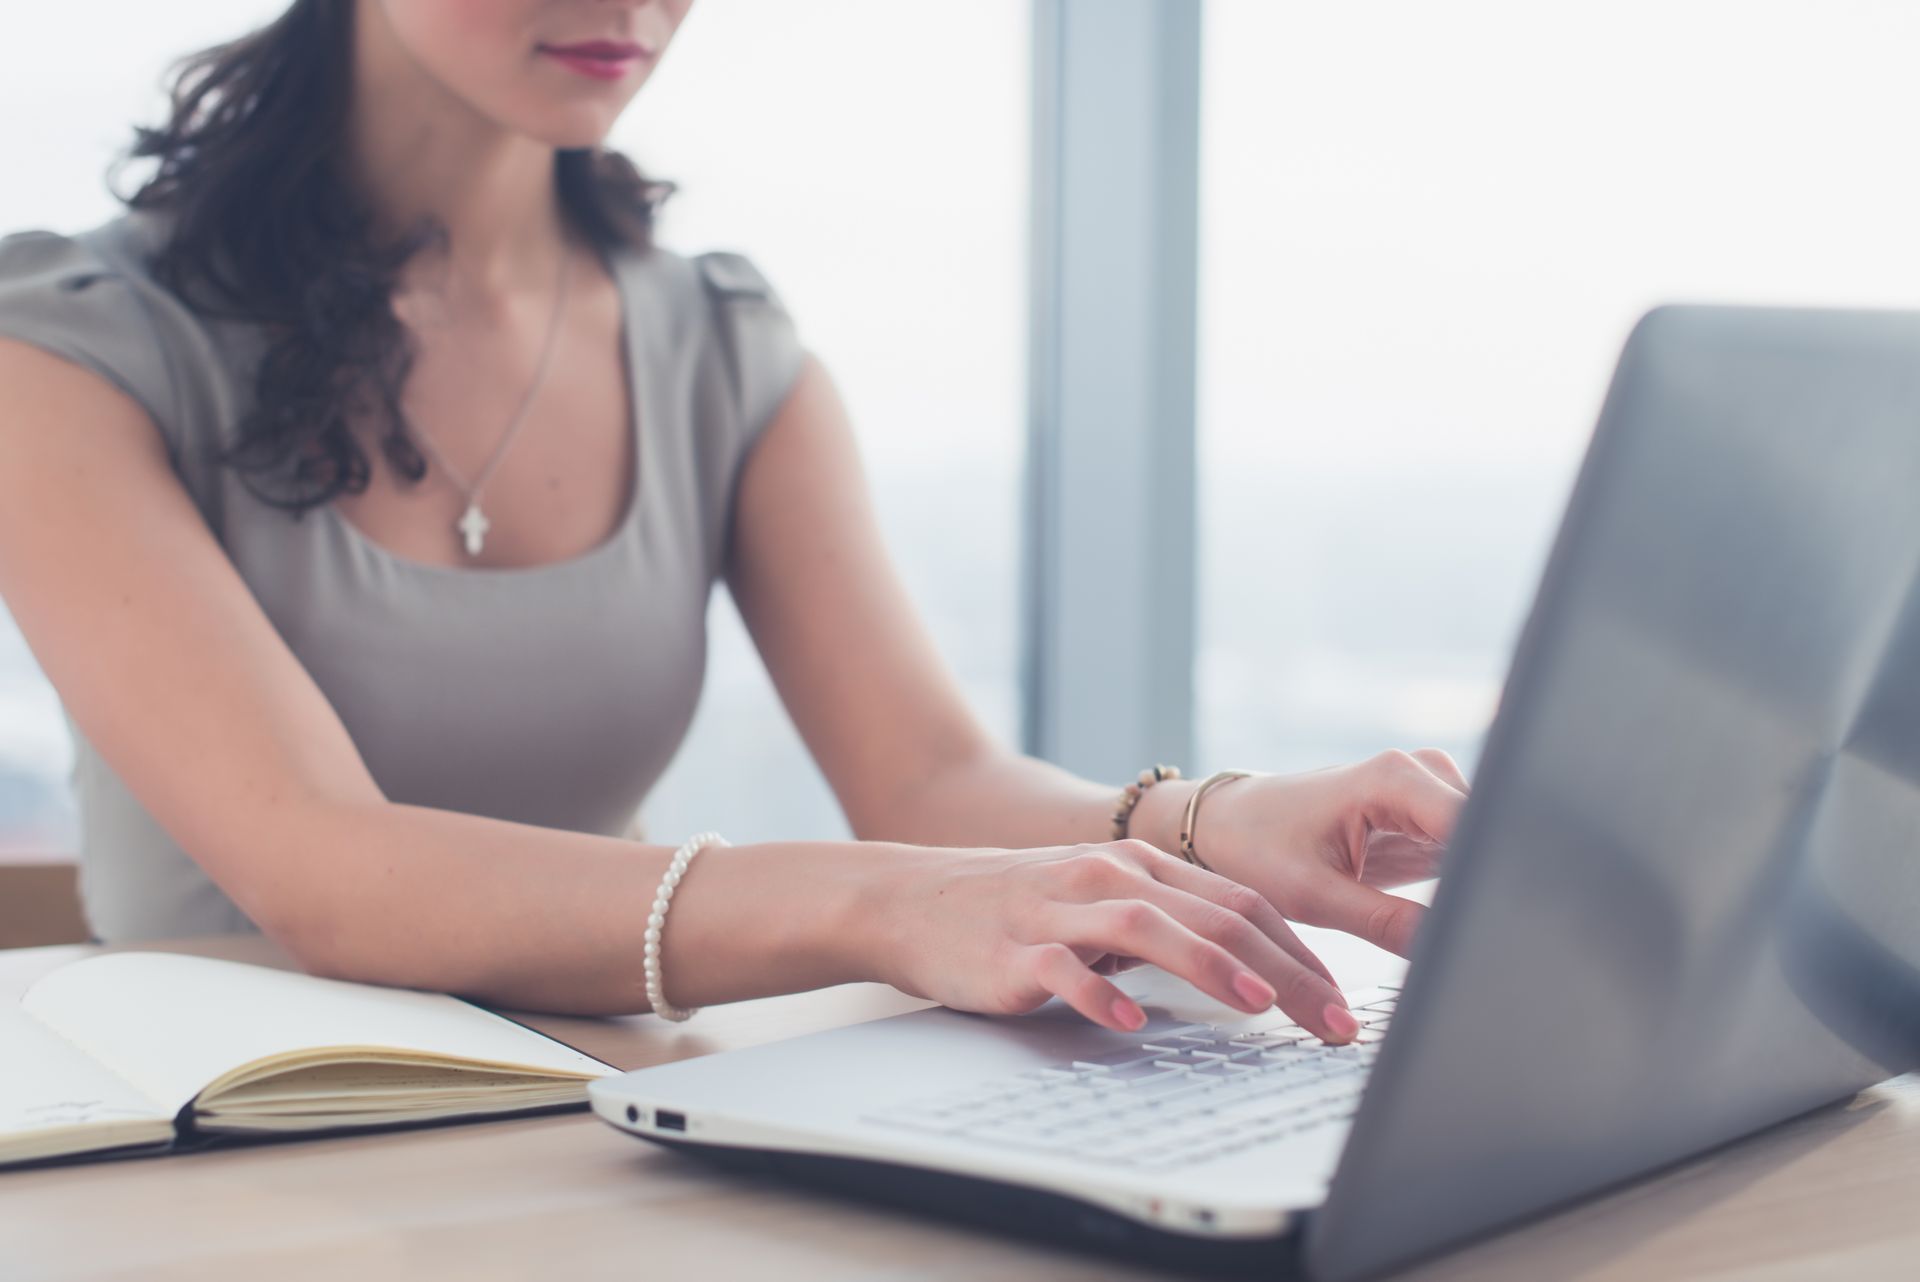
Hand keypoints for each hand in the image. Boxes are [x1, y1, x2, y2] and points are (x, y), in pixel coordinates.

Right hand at [869, 839, 1361, 1041]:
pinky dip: (1100, 993)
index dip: (1301, 951)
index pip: (1241, 904)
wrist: (910, 900)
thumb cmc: (1017, 912)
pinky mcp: (1013, 949)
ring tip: (1258, 1004)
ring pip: (1149, 929)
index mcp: (1140, 868)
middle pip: (1214, 917)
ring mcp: (1060, 911)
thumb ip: (1168, 928)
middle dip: (1285, 972)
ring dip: (1210, 966)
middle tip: (1333, 1021)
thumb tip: (1254, 970)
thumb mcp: (1102, 907)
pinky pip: (1062, 971)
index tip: (1344, 1002)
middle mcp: (1108, 878)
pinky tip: (1131, 1021)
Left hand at [1172, 749, 1469, 958]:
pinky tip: (1448, 912)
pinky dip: (1464, 885)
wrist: (1231, 826)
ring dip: (1478, 885)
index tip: (1496, 922)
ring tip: (1459, 929)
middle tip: (1482, 940)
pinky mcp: (1429, 818)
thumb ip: (1389, 924)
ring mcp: (1429, 793)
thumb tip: (1448, 949)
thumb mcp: (1318, 897)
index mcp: (1395, 777)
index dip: (1494, 875)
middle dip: (1489, 883)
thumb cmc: (1259, 848)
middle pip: (1490, 831)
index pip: (1477, 825)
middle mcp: (1421, 774)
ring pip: (1485, 844)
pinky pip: (1467, 853)